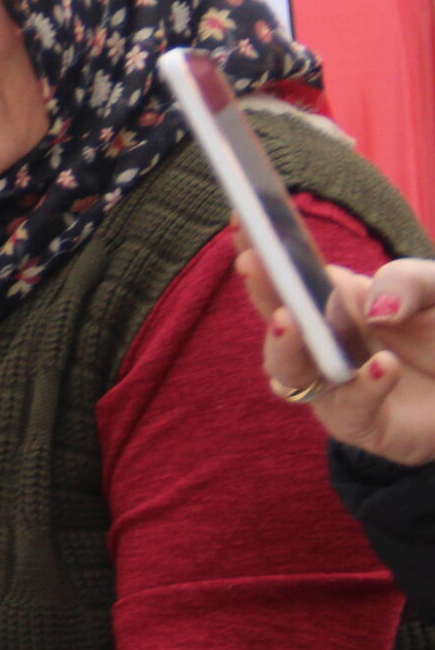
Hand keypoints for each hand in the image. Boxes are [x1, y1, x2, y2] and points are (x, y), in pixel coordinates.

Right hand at [240, 252, 434, 466]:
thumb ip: (408, 282)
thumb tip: (372, 308)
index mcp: (336, 304)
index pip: (291, 277)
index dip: (262, 252)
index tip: (241, 224)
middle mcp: (325, 344)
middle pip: (277, 321)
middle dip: (260, 292)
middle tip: (252, 263)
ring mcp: (336, 387)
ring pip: (288, 373)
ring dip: (285, 348)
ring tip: (290, 321)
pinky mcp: (362, 425)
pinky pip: (349, 409)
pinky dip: (363, 387)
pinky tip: (384, 366)